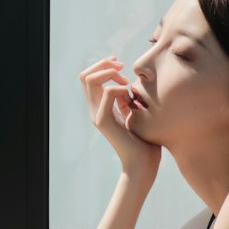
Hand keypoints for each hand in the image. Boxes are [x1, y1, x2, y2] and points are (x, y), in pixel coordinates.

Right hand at [79, 54, 161, 182]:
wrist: (142, 164)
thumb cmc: (143, 140)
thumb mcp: (133, 114)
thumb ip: (126, 100)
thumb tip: (126, 85)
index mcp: (100, 106)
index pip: (89, 77)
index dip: (102, 65)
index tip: (120, 65)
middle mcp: (94, 109)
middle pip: (85, 75)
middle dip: (104, 64)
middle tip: (121, 66)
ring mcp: (97, 114)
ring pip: (90, 79)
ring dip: (109, 73)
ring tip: (125, 82)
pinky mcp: (104, 121)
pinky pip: (108, 93)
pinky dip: (120, 88)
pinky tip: (131, 97)